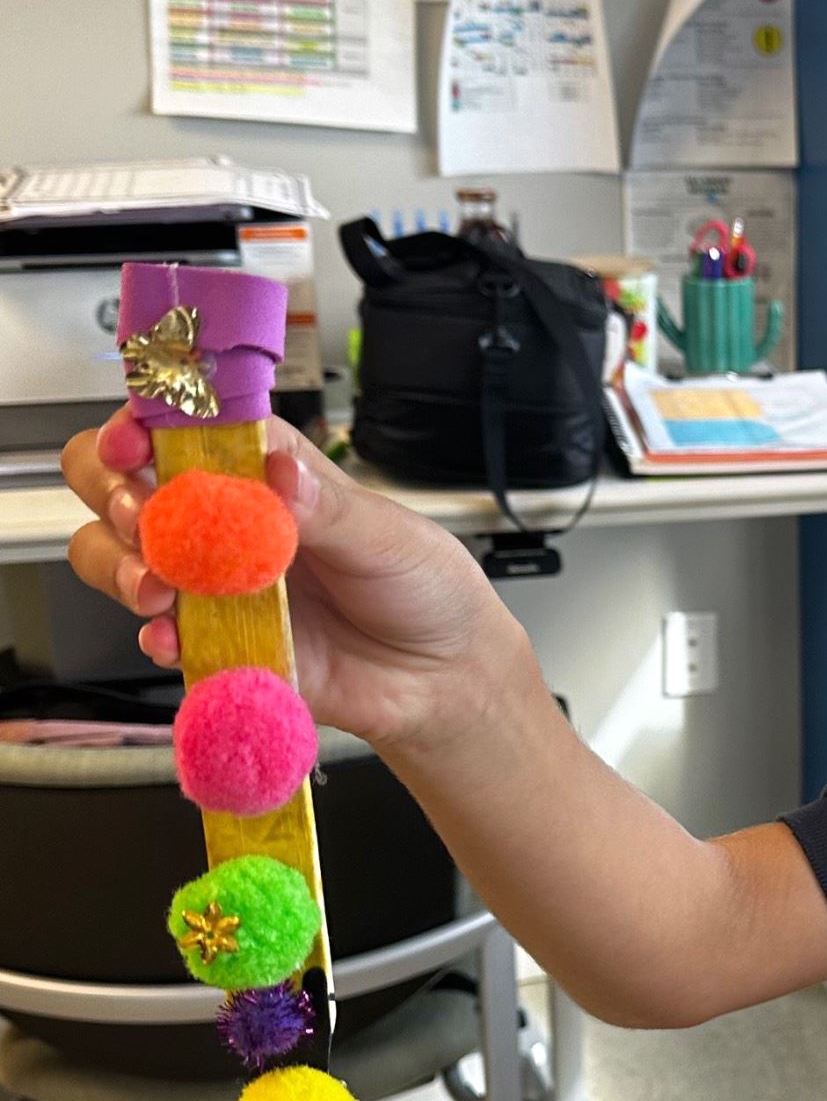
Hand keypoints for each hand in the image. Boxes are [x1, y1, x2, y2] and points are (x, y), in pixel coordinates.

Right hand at [62, 409, 528, 750]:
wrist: (440, 678)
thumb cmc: (421, 588)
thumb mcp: (388, 536)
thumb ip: (327, 508)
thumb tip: (280, 471)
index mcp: (266, 473)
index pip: (185, 427)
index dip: (145, 422)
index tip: (135, 439)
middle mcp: (225, 523)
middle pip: (124, 483)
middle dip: (112, 491)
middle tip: (140, 513)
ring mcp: (212, 585)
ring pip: (118, 557)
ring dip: (119, 564)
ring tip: (157, 587)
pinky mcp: (215, 644)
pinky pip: (157, 636)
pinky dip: (154, 636)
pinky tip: (174, 639)